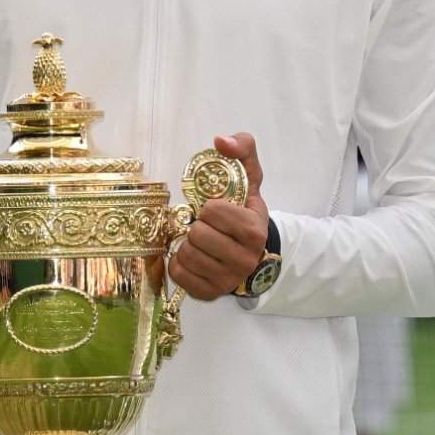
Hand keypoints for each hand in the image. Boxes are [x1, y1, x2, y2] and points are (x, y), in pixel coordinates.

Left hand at [167, 131, 269, 299]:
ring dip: (187, 244)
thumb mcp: (250, 178)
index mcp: (254, 231)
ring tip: (199, 242)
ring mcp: (227, 280)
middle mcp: (244, 260)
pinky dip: (179, 263)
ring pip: (186, 256)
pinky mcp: (210, 293)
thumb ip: (242, 150)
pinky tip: (192, 257)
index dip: (208, 207)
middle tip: (206, 227)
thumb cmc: (246, 212)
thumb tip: (220, 140)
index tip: (215, 210)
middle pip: (196, 235)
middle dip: (197, 226)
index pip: (211, 212)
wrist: (256, 254)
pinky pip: (178, 275)